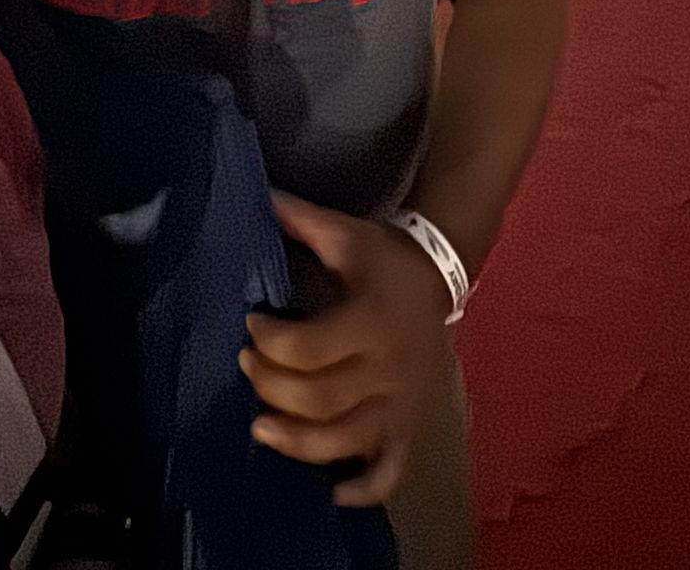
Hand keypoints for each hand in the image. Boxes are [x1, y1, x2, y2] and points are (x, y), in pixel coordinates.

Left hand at [239, 189, 454, 505]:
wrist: (442, 277)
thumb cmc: (385, 258)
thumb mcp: (346, 234)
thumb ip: (302, 220)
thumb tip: (257, 196)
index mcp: (374, 320)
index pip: (312, 347)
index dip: (273, 340)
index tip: (252, 323)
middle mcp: (390, 370)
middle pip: (322, 399)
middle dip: (273, 388)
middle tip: (247, 366)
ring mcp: (404, 405)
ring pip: (348, 441)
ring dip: (299, 443)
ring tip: (260, 429)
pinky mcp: (412, 426)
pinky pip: (392, 469)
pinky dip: (365, 488)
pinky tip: (333, 492)